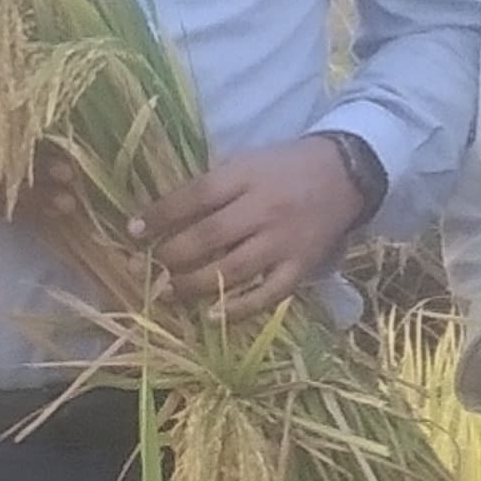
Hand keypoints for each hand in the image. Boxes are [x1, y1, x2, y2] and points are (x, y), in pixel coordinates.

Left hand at [131, 136, 366, 316]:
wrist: (346, 174)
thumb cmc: (284, 168)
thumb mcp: (246, 163)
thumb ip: (212, 188)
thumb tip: (163, 218)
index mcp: (247, 176)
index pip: (196, 197)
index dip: (161, 215)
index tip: (134, 232)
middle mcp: (264, 209)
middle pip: (209, 237)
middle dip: (171, 256)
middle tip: (146, 270)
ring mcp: (284, 241)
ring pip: (233, 270)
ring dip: (195, 285)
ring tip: (169, 293)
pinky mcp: (301, 266)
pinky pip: (269, 293)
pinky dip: (240, 308)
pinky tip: (214, 316)